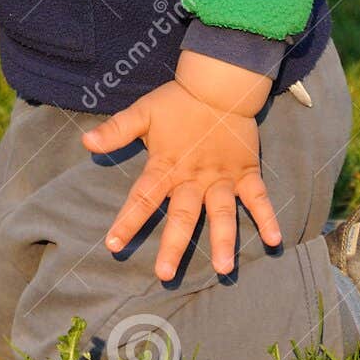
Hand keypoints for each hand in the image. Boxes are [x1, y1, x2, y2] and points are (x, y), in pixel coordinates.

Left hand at [80, 76, 281, 280]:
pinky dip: (267, 217)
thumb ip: (116, 131)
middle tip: (165, 274)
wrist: (219, 85)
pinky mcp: (245, 173)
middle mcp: (193, 177)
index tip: (113, 245)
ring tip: (224, 268)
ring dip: (223, 239)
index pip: (142, 197)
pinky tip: (274, 241)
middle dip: (173, 245)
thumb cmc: (178, 102)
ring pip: (222, 212)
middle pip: (182, 215)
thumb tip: (84, 142)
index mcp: (166, 165)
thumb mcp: (143, 113)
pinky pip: (258, 198)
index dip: (127, 221)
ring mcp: (222, 177)